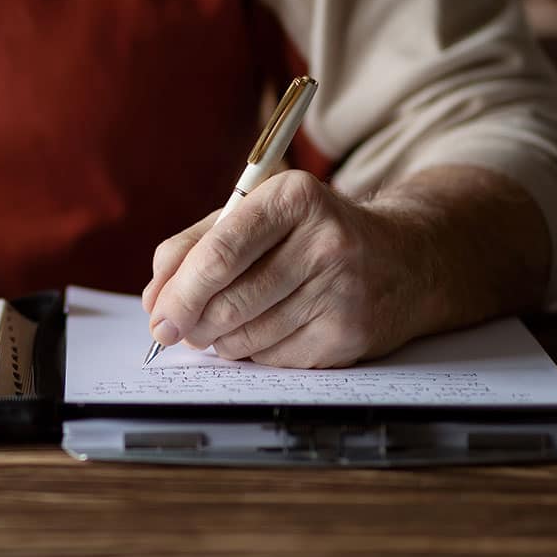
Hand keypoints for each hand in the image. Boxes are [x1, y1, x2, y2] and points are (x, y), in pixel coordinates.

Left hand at [140, 170, 435, 367]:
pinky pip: (274, 358)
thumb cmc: (308, 234)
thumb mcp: (253, 216)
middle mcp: (325, 242)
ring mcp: (343, 290)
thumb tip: (155, 299)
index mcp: (293, 198)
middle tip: (176, 328)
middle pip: (230, 300)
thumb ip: (193, 247)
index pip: (220, 253)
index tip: (157, 315)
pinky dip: (253, 352)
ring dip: (219, 339)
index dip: (180, 291)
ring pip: (248, 336)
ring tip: (221, 324)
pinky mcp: (350, 333)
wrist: (401, 258)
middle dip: (191, 323)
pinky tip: (263, 331)